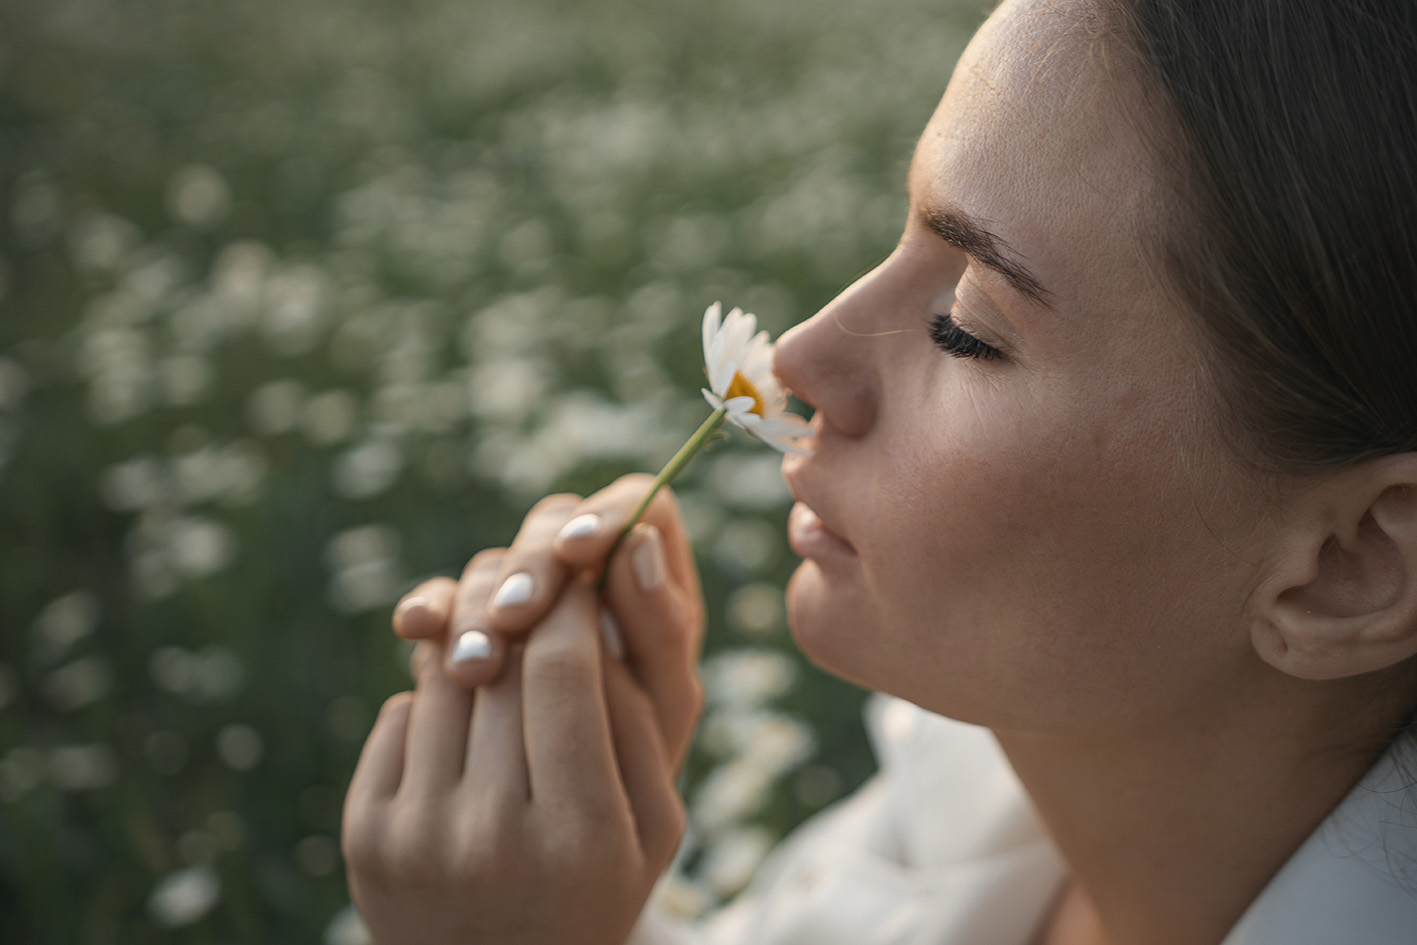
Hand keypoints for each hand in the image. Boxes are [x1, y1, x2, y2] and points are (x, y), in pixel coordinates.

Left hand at [343, 557, 686, 944]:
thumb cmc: (594, 887)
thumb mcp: (654, 825)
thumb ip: (639, 720)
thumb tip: (599, 606)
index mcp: (581, 836)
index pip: (566, 669)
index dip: (575, 601)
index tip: (586, 573)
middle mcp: (491, 838)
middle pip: (503, 663)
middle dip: (528, 608)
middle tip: (546, 586)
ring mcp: (417, 837)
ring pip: (445, 676)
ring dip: (480, 644)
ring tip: (511, 657)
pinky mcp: (365, 834)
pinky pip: (403, 713)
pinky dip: (438, 700)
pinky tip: (467, 730)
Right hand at [392, 474, 705, 770]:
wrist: (559, 845)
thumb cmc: (636, 779)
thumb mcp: (660, 711)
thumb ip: (660, 630)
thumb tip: (638, 540)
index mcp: (656, 581)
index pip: (642, 502)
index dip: (606, 514)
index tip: (578, 550)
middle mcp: (588, 574)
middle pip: (553, 525)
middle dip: (529, 569)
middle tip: (515, 617)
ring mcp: (524, 600)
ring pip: (494, 564)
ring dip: (478, 600)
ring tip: (475, 663)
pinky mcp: (469, 628)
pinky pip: (442, 600)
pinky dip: (430, 608)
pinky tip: (414, 628)